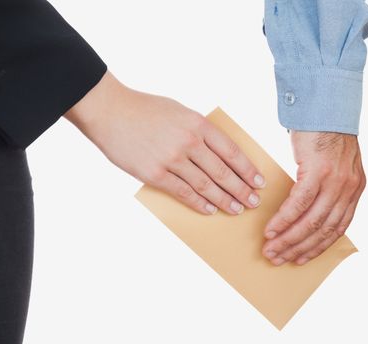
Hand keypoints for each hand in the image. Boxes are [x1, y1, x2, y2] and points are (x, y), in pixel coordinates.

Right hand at [64, 71, 265, 214]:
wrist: (109, 110)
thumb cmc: (144, 109)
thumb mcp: (179, 110)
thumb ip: (198, 130)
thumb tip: (217, 152)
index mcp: (198, 123)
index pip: (231, 151)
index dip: (248, 169)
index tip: (258, 182)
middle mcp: (189, 142)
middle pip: (223, 171)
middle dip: (241, 189)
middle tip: (253, 202)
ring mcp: (171, 159)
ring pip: (206, 185)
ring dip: (224, 200)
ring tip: (236, 209)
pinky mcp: (154, 174)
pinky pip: (182, 192)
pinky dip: (198, 203)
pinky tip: (209, 210)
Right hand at [262, 131, 365, 265]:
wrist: (324, 105)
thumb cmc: (323, 133)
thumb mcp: (332, 165)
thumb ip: (325, 188)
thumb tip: (303, 210)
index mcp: (354, 189)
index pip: (337, 228)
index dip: (317, 247)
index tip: (300, 258)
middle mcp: (349, 188)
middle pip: (323, 230)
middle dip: (299, 248)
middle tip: (278, 258)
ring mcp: (336, 181)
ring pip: (311, 221)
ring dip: (289, 239)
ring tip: (271, 249)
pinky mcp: (319, 172)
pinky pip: (299, 203)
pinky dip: (284, 220)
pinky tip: (271, 229)